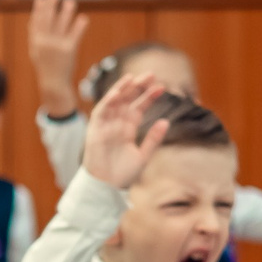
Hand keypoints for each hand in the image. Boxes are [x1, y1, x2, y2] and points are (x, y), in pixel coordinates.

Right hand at [27, 0, 88, 116]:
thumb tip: (36, 16)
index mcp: (36, 43)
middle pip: (48, 21)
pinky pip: (75, 35)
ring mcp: (57, 46)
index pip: (36, 23)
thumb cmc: (46, 65)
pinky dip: (79, 26)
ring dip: (66, 12)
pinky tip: (83, 18)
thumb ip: (36, 33)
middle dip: (50, 7)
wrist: (53, 84)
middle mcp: (45, 43)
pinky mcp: (69, 50)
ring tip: (70, 1)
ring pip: (62, 25)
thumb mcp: (36, 50)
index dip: (38, 10)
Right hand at [80, 70, 169, 188]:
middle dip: (138, 87)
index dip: (149, 96)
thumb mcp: (143, 156)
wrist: (106, 187)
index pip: (139, 107)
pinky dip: (108, 101)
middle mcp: (117, 124)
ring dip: (122, 89)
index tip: (162, 87)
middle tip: (152, 74)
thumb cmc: (122, 174)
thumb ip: (154, 139)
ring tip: (134, 78)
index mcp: (128, 129)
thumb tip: (166, 121)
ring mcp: (106, 126)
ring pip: (114, 102)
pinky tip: (118, 92)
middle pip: (128, 100)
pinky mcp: (95, 130)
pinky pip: (101, 112)